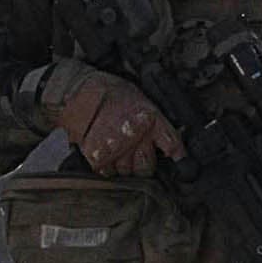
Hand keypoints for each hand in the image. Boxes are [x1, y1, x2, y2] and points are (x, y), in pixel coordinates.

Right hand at [44, 60, 184, 176]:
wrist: (82, 91)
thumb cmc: (114, 94)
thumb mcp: (143, 101)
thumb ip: (157, 124)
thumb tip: (170, 145)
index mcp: (151, 120)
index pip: (172, 145)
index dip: (177, 155)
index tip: (179, 162)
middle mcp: (135, 136)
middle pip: (146, 167)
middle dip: (144, 163)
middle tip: (136, 151)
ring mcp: (115, 148)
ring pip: (126, 172)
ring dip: (124, 164)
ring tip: (117, 147)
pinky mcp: (97, 156)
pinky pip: (108, 172)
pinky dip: (107, 165)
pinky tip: (105, 150)